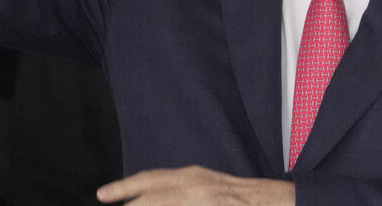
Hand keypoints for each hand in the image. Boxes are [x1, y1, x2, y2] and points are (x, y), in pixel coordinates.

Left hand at [96, 166, 294, 204]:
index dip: (124, 188)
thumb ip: (182, 190)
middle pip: (150, 193)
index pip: (149, 181)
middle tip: (105, 198)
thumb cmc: (243, 198)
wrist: (279, 203)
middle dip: (127, 199)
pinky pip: (181, 205)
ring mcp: (205, 200)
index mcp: (192, 178)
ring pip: (162, 201)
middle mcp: (195, 186)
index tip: (103, 195)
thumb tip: (151, 196)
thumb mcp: (207, 188)